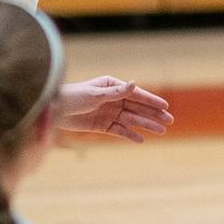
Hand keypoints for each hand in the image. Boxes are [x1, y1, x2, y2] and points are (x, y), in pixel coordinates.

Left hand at [56, 77, 172, 142]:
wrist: (53, 110)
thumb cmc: (72, 97)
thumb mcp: (94, 94)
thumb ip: (116, 93)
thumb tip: (134, 84)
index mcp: (112, 86)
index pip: (136, 94)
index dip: (151, 101)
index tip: (166, 106)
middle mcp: (113, 99)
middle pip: (137, 108)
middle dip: (154, 114)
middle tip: (170, 121)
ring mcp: (109, 113)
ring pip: (132, 120)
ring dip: (146, 125)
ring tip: (161, 131)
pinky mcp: (102, 125)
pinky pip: (120, 131)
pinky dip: (130, 135)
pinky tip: (141, 139)